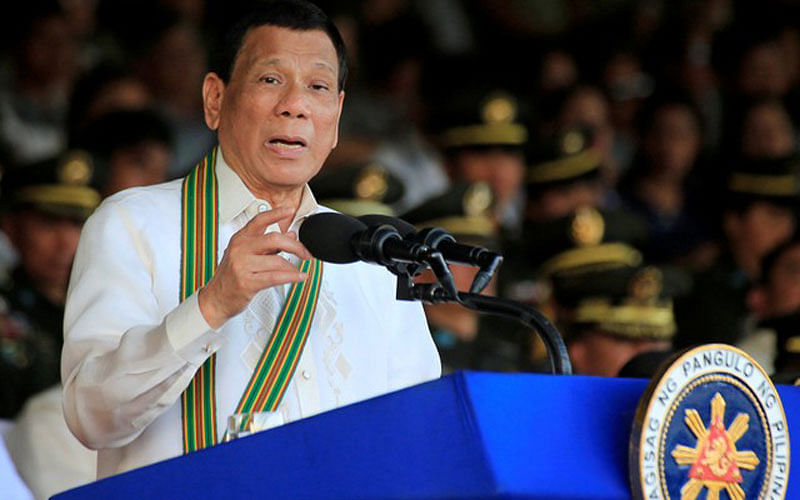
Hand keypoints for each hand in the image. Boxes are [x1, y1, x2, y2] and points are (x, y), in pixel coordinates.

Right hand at [197, 207, 312, 328]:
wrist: (216, 299)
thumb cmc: (231, 277)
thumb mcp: (246, 256)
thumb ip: (267, 245)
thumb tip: (290, 234)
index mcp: (240, 239)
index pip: (259, 220)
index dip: (276, 214)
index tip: (290, 210)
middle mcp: (240, 249)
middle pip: (274, 239)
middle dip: (295, 246)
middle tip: (305, 252)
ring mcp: (242, 265)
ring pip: (277, 260)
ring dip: (293, 266)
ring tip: (298, 270)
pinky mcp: (248, 282)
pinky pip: (276, 277)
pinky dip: (292, 276)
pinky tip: (300, 276)